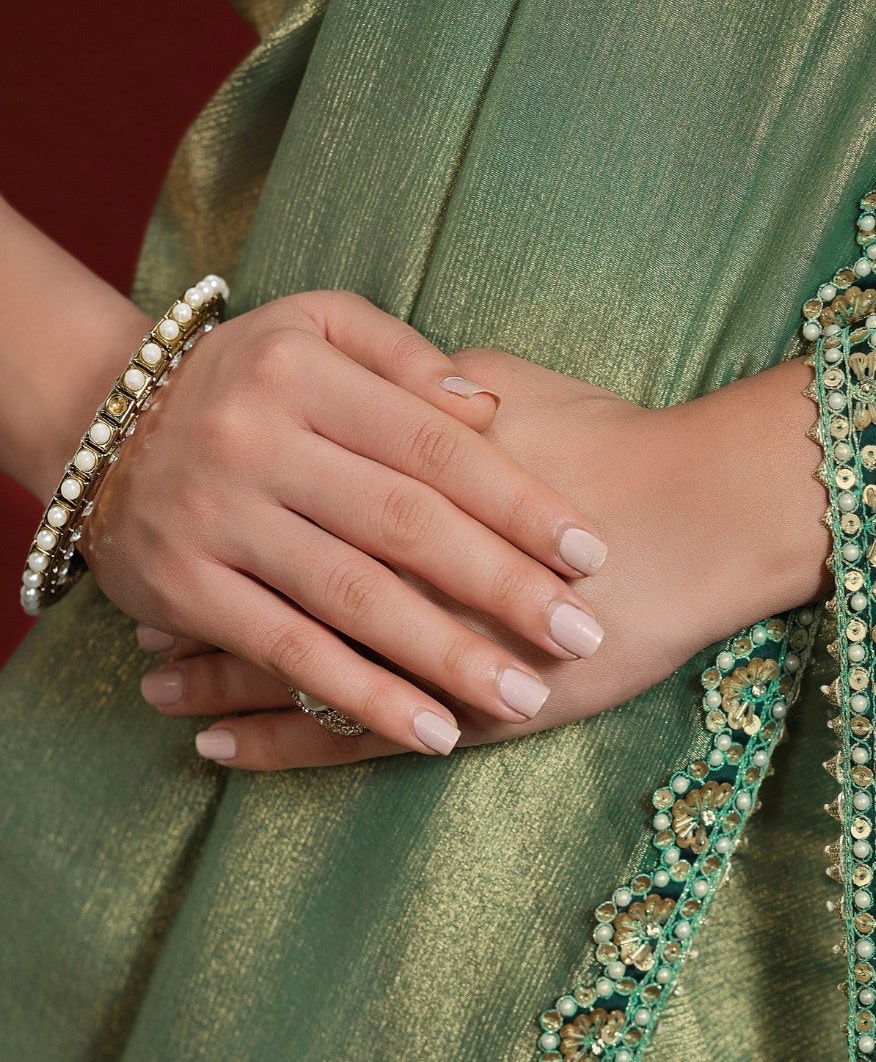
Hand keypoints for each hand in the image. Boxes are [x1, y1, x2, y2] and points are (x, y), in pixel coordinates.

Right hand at [83, 292, 612, 754]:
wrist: (100, 425)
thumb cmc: (247, 378)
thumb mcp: (317, 328)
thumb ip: (405, 358)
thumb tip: (488, 408)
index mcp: (304, 371)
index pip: (434, 446)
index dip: (518, 502)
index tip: (590, 553)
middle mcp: (257, 441)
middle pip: (404, 524)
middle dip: (502, 587)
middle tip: (581, 635)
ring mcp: (218, 520)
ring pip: (353, 598)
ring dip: (446, 657)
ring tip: (526, 698)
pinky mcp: (187, 590)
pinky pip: (290, 653)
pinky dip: (364, 697)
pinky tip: (434, 733)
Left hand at [134, 347, 829, 768]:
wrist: (707, 518)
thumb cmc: (614, 447)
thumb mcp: (505, 390)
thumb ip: (418, 397)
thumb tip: (361, 399)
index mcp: (395, 481)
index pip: (275, 509)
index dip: (215, 525)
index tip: (161, 533)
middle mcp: (396, 568)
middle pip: (267, 593)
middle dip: (196, 615)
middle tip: (139, 633)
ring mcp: (425, 644)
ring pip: (292, 672)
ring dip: (219, 685)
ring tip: (160, 697)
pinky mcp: (465, 708)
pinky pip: (350, 735)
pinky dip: (282, 744)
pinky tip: (227, 751)